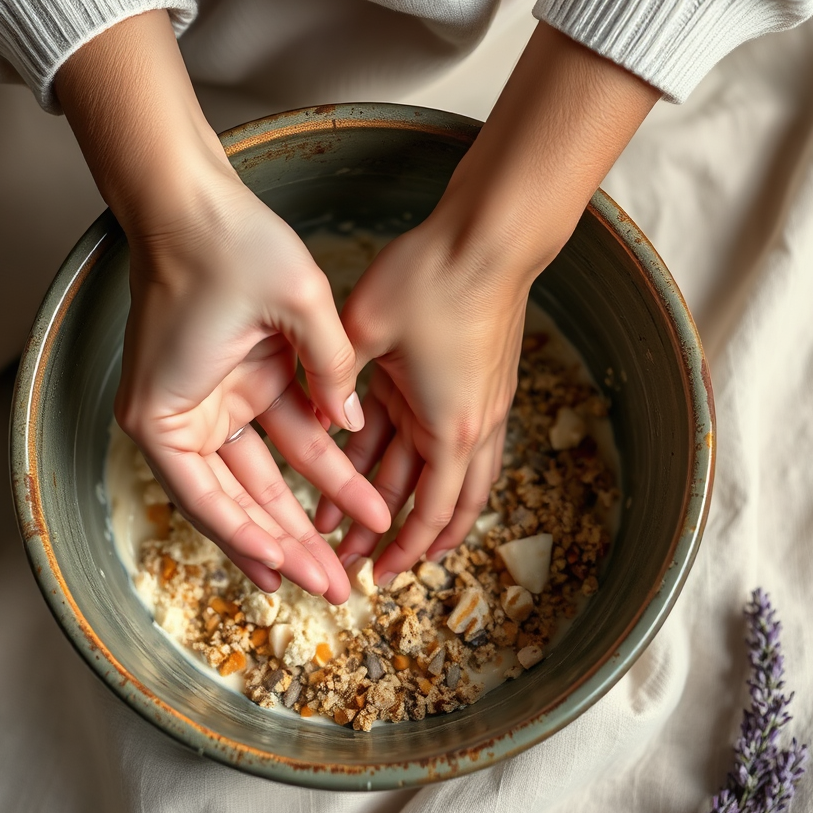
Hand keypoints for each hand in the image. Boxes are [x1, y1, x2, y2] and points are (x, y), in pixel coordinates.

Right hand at [55, 11, 389, 601]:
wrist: (194, 196)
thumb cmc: (225, 243)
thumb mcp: (296, 300)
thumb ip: (332, 366)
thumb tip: (352, 421)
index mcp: (167, 416)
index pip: (213, 504)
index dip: (260, 545)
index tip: (300, 578)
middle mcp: (181, 419)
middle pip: (241, 502)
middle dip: (292, 544)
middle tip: (335, 587)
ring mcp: (211, 405)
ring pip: (265, 477)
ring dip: (307, 513)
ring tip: (350, 556)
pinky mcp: (237, 386)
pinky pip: (277, 440)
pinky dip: (307, 470)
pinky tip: (336, 507)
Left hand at [317, 22, 660, 577]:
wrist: (490, 238)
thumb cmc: (430, 280)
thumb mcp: (365, 329)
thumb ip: (337, 380)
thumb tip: (322, 421)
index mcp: (448, 427)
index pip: (429, 512)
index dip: (402, 550)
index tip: (376, 574)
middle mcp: (472, 426)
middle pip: (447, 506)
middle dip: (408, 540)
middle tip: (369, 562)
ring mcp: (482, 405)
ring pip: (459, 479)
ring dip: (426, 510)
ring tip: (393, 533)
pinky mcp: (481, 383)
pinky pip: (458, 443)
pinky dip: (434, 468)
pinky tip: (408, 466)